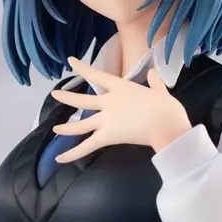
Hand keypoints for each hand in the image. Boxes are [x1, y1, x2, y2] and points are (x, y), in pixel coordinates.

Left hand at [49, 56, 192, 162]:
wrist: (167, 124)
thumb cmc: (166, 108)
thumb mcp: (160, 90)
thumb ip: (155, 81)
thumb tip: (153, 73)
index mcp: (120, 87)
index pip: (96, 75)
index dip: (82, 68)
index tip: (71, 62)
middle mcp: (108, 101)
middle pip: (82, 100)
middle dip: (67, 98)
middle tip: (55, 95)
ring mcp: (106, 119)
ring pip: (80, 125)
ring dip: (66, 127)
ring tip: (55, 128)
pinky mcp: (107, 136)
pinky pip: (86, 147)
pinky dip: (72, 154)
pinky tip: (59, 159)